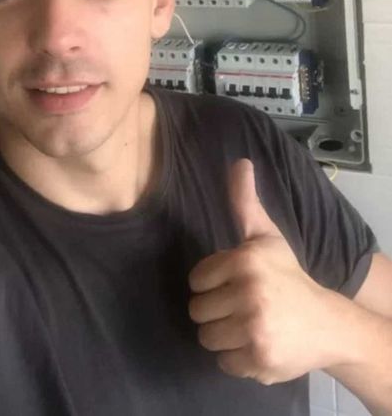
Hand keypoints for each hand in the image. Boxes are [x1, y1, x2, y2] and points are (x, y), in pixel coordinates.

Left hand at [188, 159, 334, 384]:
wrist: (329, 324)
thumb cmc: (288, 276)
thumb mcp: (265, 236)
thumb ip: (244, 202)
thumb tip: (239, 162)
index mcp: (245, 260)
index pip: (196, 280)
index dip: (211, 284)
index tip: (233, 284)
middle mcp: (250, 293)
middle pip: (197, 310)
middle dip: (215, 311)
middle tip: (241, 307)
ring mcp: (255, 329)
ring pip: (206, 337)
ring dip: (223, 335)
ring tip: (247, 325)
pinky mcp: (260, 360)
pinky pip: (223, 362)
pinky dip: (236, 358)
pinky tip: (256, 344)